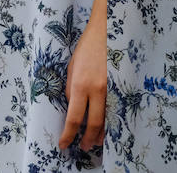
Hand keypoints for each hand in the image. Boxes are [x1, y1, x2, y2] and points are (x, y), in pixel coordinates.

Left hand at [60, 16, 107, 151]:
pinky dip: (109, 121)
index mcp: (80, 85)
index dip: (68, 134)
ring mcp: (111, 90)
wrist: (106, 35)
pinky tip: (104, 129)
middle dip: (87, 138)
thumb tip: (71, 106)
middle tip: (81, 147)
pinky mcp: (119, 89)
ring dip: (100, 133)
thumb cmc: (84, 50)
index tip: (63, 144)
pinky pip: (113, 110)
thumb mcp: (70, 68)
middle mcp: (97, 90)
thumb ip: (71, 89)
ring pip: (107, 119)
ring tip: (92, 142)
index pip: (74, 117)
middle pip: (94, 123)